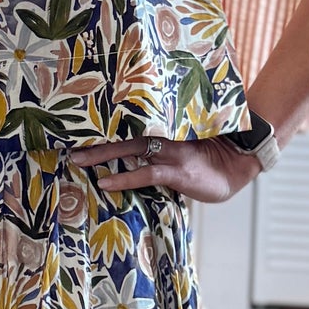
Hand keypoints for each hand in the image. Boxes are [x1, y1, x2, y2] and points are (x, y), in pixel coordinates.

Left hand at [68, 132, 259, 203]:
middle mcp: (165, 137)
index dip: (105, 127)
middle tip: (68, 143)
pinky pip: (146, 173)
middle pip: (123, 134)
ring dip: (102, 155)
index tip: (80, 129)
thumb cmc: (210, 159)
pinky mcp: (178, 171)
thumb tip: (133, 152)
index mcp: (164, 130)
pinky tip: (105, 182)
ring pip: (130, 149)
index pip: (129, 126)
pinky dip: (124, 178)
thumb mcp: (183, 148)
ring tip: (78, 160)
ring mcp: (171, 153)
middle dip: (95, 139)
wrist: (240, 164)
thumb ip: (160, 147)